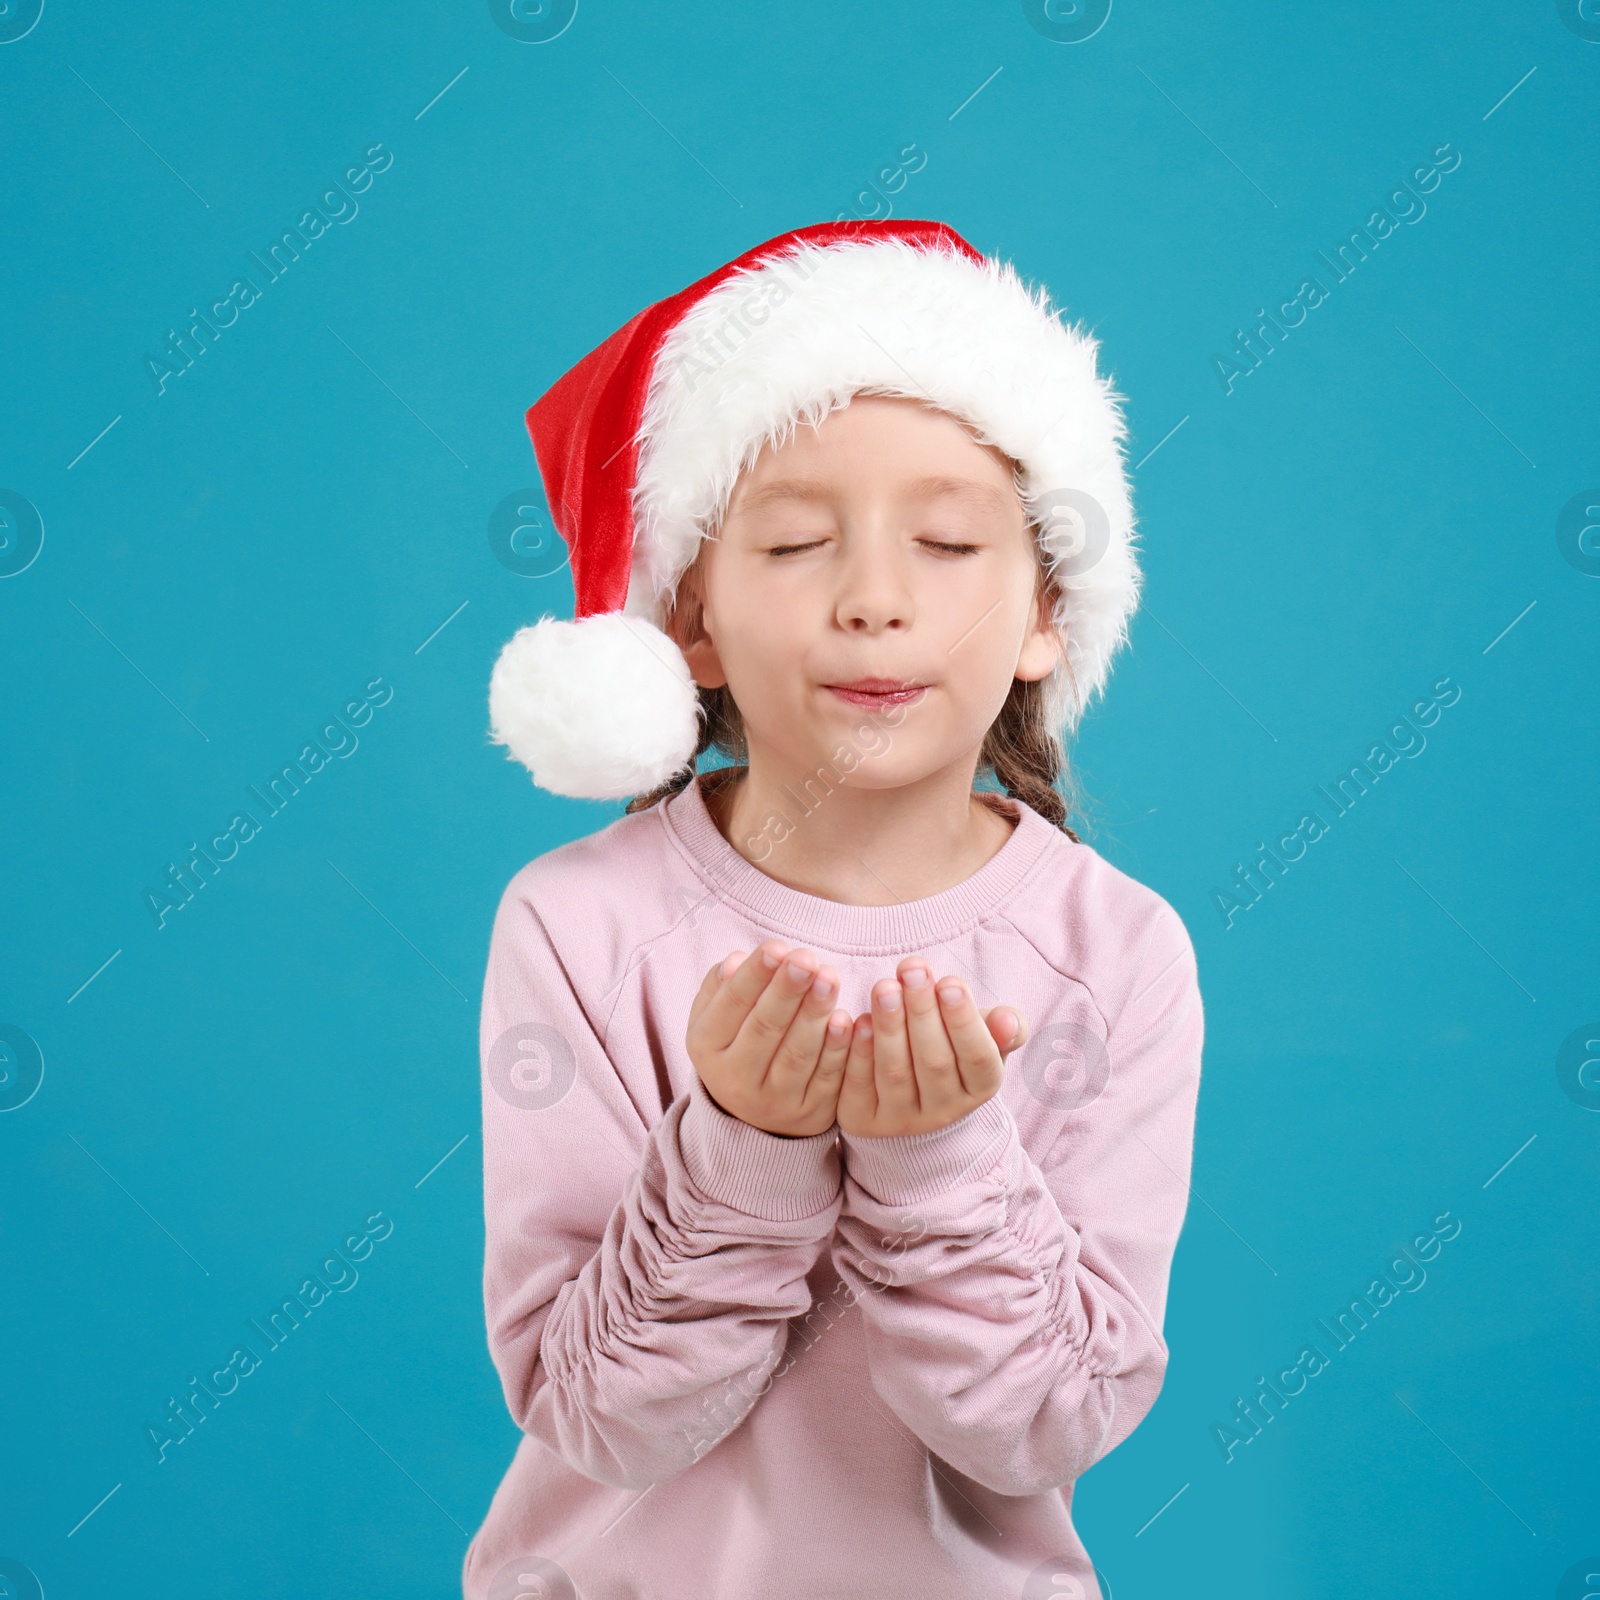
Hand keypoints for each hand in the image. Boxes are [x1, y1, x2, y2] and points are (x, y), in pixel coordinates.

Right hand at [686, 940, 853, 1136]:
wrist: (756, 1110)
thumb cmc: (739, 1039)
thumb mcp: (717, 1015)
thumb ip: (724, 985)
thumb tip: (736, 961)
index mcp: (706, 1046)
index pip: (731, 1005)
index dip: (754, 975)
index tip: (777, 946)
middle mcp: (734, 1079)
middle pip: (764, 1029)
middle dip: (787, 991)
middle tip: (806, 958)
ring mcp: (773, 1101)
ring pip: (796, 1054)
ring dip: (814, 1013)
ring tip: (829, 976)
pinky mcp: (810, 1113)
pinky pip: (826, 1079)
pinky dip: (837, 1049)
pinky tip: (846, 1020)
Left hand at [836, 957, 1029, 1137]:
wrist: (909, 1089)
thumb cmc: (951, 1044)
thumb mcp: (983, 1034)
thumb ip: (1005, 1027)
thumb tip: (1007, 1020)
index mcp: (980, 1088)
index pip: (978, 1058)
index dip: (964, 1020)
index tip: (950, 982)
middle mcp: (943, 1111)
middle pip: (935, 1063)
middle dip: (923, 1011)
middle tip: (912, 970)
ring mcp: (901, 1120)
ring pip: (895, 1074)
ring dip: (889, 1027)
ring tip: (885, 987)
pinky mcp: (862, 1119)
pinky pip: (858, 1087)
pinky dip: (858, 1053)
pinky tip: (857, 1020)